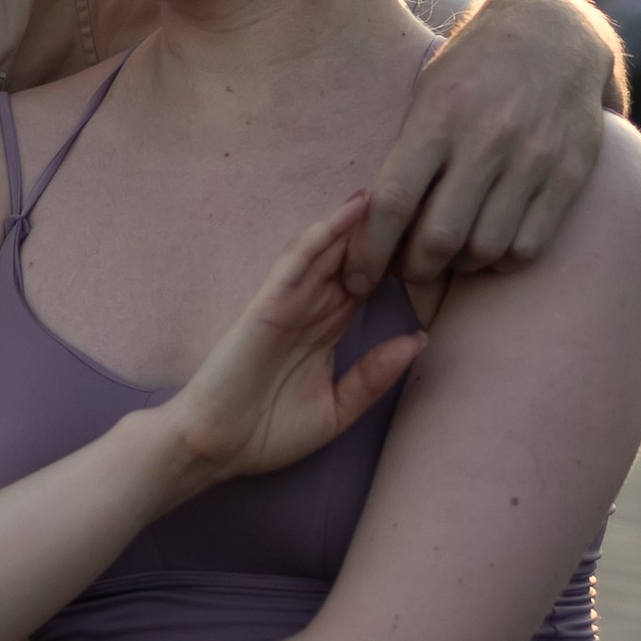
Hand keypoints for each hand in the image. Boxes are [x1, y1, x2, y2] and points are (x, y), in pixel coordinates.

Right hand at [163, 198, 426, 484]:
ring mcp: (287, 305)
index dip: (393, 262)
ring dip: (352, 222)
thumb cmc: (266, 435)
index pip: (364, 287)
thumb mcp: (335, 410)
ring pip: (325, 252)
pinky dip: (320, 237)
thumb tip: (418, 340)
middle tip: (413, 194)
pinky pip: (295, 264)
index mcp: (324, 333)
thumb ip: (373, 376)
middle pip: (348, 261)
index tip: (427, 237)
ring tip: (386, 190)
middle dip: (376, 231)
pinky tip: (346, 213)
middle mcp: (308, 312)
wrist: (213, 450)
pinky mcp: (266, 306)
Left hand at [350, 0, 615, 290]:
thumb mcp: (428, 93)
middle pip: (440, 237)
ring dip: (459, 267)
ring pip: (486, 248)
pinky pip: (529, 243)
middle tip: (407, 271)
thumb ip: (407, 154)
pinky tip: (490, 247)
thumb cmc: (473, 69)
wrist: (553, 33)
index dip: (369, 250)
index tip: (356, 277)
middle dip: (415, 270)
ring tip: (449, 257)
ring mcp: (532, 157)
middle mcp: (487, 137)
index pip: (394, 200)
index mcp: (440, 115)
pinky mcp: (569, 172)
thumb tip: (372, 225)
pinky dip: (502, 260)